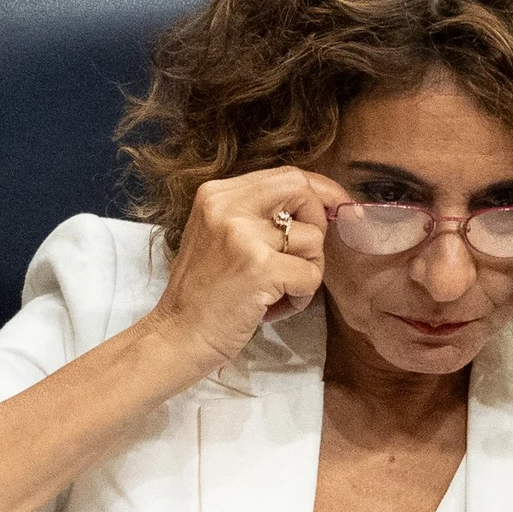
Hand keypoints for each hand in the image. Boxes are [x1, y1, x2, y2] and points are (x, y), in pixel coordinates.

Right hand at [141, 166, 349, 378]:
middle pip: (303, 191)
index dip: (319, 191)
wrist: (175, 337)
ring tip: (277, 291)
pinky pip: (311, 275)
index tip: (337, 209)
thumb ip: (257, 216)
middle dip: (318, 225)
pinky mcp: (259, 268)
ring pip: (313, 239)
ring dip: (307, 271)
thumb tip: (319, 204)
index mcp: (216, 194)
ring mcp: (243, 236)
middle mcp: (227, 206)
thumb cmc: (202, 294)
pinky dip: (301, 296)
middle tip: (301, 258)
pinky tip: (275, 307)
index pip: (286, 174)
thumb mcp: (219, 237)